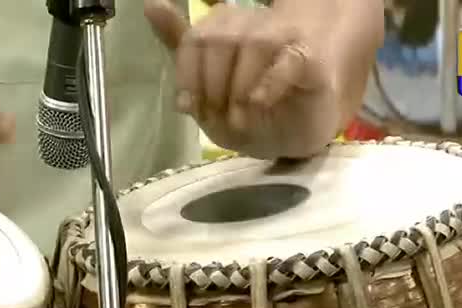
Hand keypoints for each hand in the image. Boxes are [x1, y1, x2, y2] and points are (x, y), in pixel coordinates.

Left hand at [145, 0, 370, 159]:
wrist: (289, 140)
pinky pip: (289, 60)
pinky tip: (257, 103)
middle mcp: (254, 26)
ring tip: (237, 118)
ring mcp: (285, 40)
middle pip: (220, 37)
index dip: (187, 74)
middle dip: (210, 83)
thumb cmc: (247, 113)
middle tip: (214, 115)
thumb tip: (151, 3)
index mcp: (225, 30)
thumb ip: (181, 49)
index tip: (188, 107)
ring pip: (254, 42)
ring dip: (237, 86)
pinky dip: (268, 83)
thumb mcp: (204, 92)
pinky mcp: (310, 61)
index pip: (196, 37)